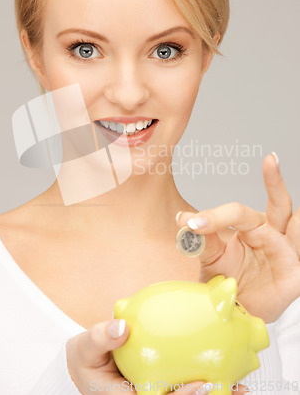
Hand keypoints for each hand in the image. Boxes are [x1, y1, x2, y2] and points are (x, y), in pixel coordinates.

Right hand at [65, 319, 247, 393]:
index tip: (201, 386)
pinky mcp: (159, 389)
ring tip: (238, 388)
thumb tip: (122, 327)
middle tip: (227, 388)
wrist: (88, 363)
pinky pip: (182, 387)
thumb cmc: (87, 358)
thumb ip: (100, 337)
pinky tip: (224, 375)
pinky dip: (204, 385)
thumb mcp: (85, 347)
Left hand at [177, 152, 299, 321]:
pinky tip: (299, 229)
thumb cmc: (225, 281)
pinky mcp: (295, 274)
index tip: (190, 224)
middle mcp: (272, 233)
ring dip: (299, 214)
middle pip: (278, 203)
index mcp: (251, 226)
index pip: (236, 212)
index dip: (214, 216)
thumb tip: (183, 219)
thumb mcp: (210, 258)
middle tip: (270, 159)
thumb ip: (201, 239)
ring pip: (298, 223)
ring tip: (293, 199)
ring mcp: (286, 251)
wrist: (232, 313)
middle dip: (275, 181)